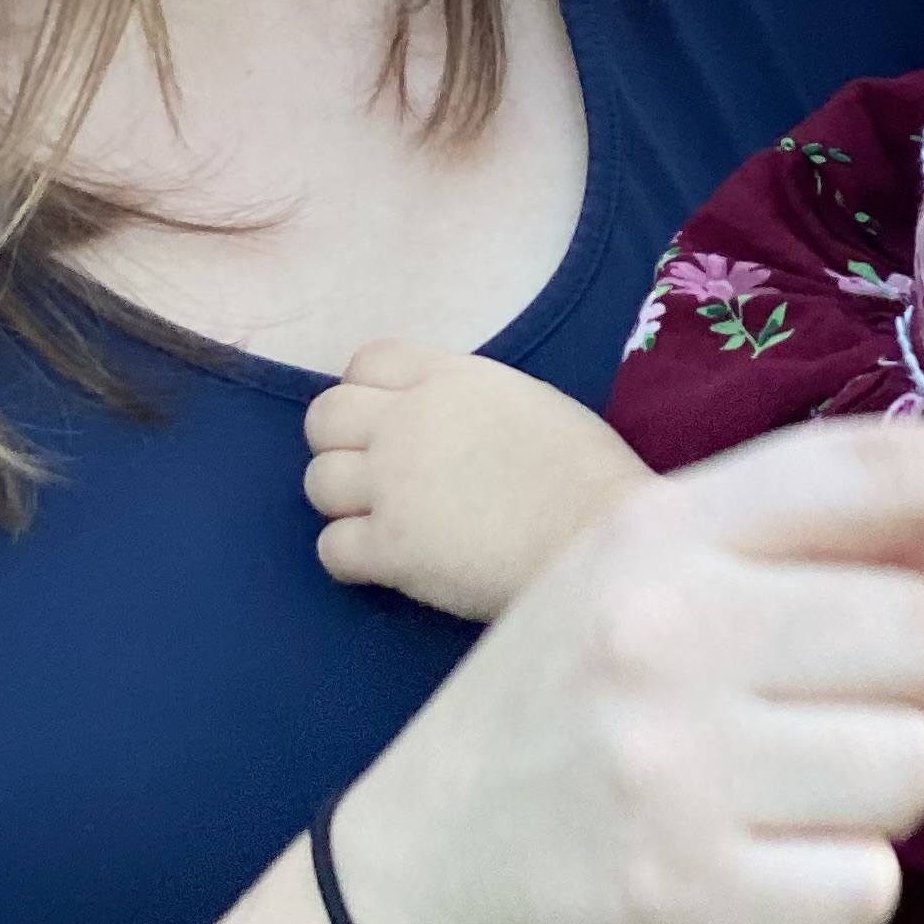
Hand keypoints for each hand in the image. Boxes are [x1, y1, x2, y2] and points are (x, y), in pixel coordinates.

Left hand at [304, 341, 649, 620]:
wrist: (604, 540)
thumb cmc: (588, 476)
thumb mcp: (526, 402)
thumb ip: (468, 402)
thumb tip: (442, 426)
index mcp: (449, 378)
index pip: (366, 361)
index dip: (369, 394)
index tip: (391, 424)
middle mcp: (408, 421)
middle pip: (324, 418)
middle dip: (342, 446)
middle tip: (380, 478)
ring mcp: (394, 484)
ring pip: (319, 482)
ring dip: (347, 504)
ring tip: (388, 523)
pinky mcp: (392, 548)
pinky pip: (331, 548)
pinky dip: (352, 558)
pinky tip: (390, 563)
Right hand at [327, 417, 923, 923]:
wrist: (423, 867)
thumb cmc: (575, 702)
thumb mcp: (672, 588)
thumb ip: (833, 557)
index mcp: (666, 529)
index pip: (874, 469)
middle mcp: (666, 628)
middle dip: (917, 691)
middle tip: (820, 714)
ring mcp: (670, 764)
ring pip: (913, 773)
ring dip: (875, 798)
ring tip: (768, 796)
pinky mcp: (684, 893)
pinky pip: (869, 889)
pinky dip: (835, 892)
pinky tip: (750, 873)